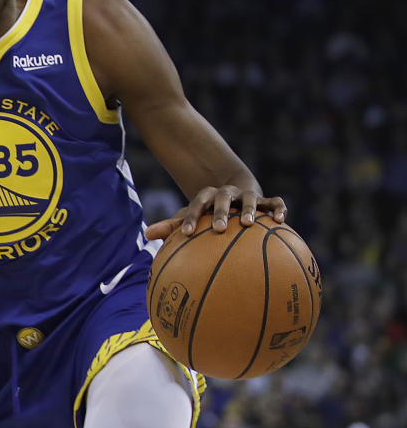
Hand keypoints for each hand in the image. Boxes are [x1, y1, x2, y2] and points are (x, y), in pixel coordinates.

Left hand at [145, 185, 286, 239]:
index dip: (190, 217)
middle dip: (220, 212)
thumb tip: (146, 235)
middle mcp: (226, 194)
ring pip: (249, 199)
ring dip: (248, 209)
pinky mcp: (265, 200)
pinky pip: (275, 202)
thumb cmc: (208, 212)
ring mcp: (247, 195)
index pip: (196, 204)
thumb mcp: (191, 217)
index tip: (185, 233)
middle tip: (219, 229)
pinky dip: (278, 208)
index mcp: (207, 197)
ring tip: (248, 224)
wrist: (234, 191)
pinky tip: (281, 220)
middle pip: (222, 199)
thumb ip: (171, 226)